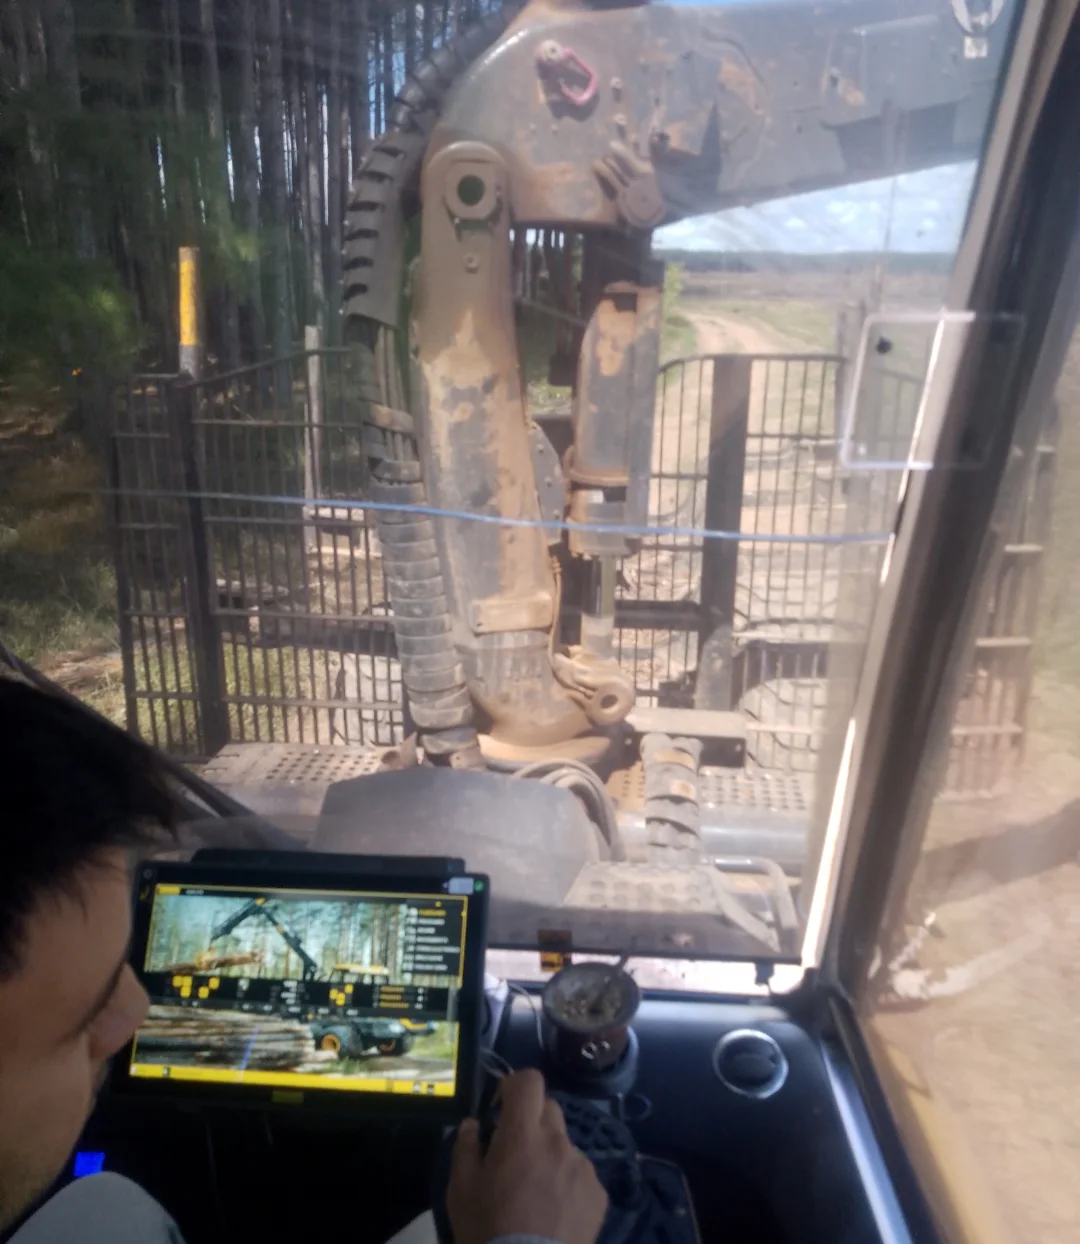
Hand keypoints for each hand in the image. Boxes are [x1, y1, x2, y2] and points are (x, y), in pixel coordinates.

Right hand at [447, 1069, 607, 1243]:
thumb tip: (473, 1124)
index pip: (529, 1080)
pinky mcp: (598, 1193)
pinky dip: (568, 1182)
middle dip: (531, 1121)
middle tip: (515, 1152)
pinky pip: (581, 1173)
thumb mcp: (461, 1189)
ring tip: (536, 1191)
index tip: (501, 1108)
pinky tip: (556, 1211)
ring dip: (550, 1154)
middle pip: (549, 1109)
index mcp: (523, 1134)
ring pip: (565, 1144)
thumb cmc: (489, 1229)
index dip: (515, 1085)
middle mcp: (558, 1141)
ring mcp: (582, 1166)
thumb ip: (466, 1147)